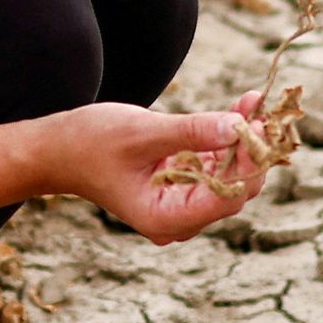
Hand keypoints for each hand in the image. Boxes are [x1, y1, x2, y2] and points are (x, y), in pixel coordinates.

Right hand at [37, 98, 269, 242]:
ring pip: (229, 176)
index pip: (226, 196)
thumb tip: (239, 126)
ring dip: (242, 140)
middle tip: (263, 108)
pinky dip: (226, 141)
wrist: (59, 150)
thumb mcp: (143, 132)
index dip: (247, 162)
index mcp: (165, 218)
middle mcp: (178, 220)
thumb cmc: (91, 142)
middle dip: (250, 149)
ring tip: (253, 101)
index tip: (258, 125)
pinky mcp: (182, 188)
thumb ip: (192, 131)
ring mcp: (180, 206)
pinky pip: (215, 167)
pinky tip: (240, 111)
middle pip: (234, 190)